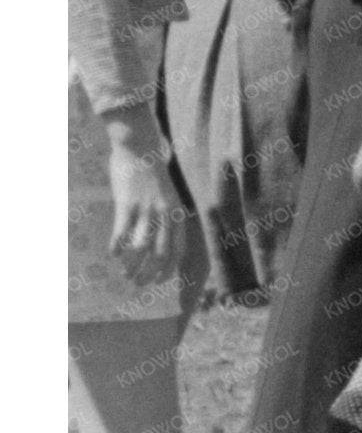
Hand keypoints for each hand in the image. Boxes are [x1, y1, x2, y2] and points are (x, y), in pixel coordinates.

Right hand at [102, 110, 179, 281]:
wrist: (141, 148)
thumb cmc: (153, 175)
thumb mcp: (169, 197)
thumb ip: (167, 217)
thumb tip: (160, 240)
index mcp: (178, 215)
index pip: (177, 251)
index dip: (168, 270)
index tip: (159, 282)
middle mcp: (166, 216)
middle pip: (160, 255)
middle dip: (149, 274)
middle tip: (137, 284)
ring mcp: (147, 210)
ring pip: (141, 249)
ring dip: (132, 265)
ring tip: (124, 274)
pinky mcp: (128, 204)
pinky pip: (122, 233)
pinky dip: (117, 247)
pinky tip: (112, 253)